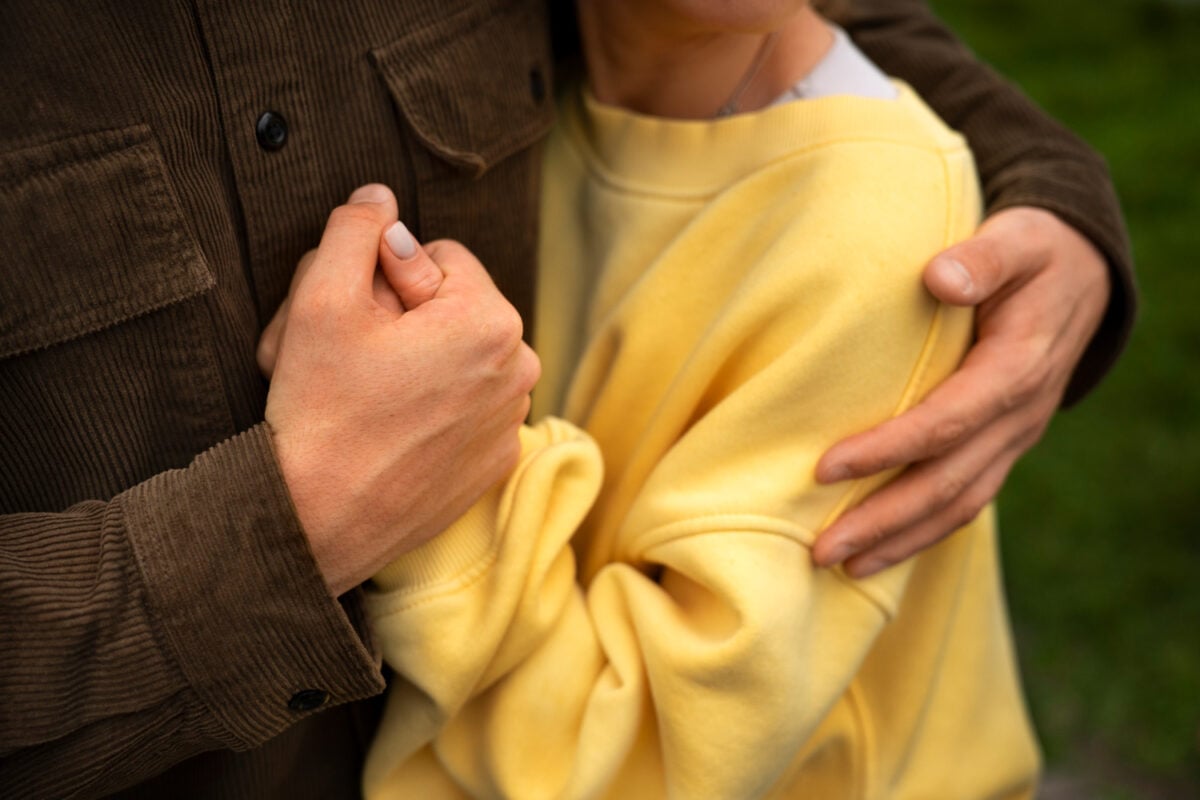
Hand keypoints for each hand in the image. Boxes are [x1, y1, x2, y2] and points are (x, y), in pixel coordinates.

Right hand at [264, 184, 539, 594]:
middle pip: (452, 308)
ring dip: (415, 361)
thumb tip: (381, 196)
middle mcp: (519, 369)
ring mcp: (510, 422)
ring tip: (367, 394)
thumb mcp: (320, 296)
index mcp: (491, 320)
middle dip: (403, 318)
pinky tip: (387, 430)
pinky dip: (431, 408)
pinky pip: (465, 407)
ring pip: (457, 357)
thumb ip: (355, 228)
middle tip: (353, 356)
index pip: (439, 257)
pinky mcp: (494, 463)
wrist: (317, 520)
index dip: (386, 276)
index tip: (358, 316)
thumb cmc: (320, 407)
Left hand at [811, 207, 1110, 576]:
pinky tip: (879, 551)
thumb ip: (982, 257)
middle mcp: (1019, 418)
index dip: (887, 449)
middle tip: (820, 549)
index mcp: (1017, 370)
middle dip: (882, 522)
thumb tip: (939, 279)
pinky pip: (964, 501)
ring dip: (898, 541)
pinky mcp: (1002, 447)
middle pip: (946, 484)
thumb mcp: (1018, 239)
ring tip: (840, 566)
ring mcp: (1013, 439)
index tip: (824, 468)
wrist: (1082, 276)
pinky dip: (922, 532)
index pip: (945, 423)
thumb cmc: (1035, 252)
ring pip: (957, 505)